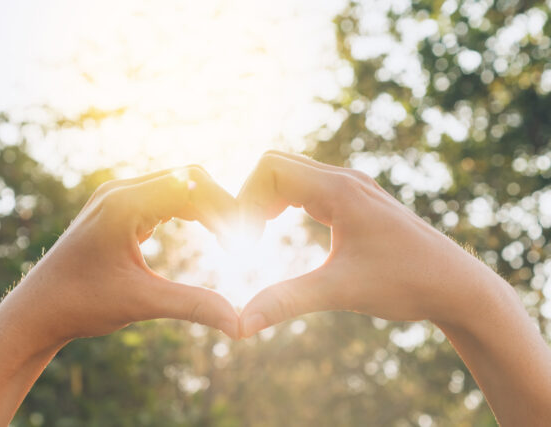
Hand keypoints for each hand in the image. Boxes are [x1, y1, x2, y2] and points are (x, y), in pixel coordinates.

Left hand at [16, 165, 240, 343]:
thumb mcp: (142, 303)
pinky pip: (162, 196)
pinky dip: (187, 209)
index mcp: (124, 203)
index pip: (192, 185)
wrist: (36, 311)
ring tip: (227, 237)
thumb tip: (241, 324)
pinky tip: (202, 230)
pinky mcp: (117, 208)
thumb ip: (194, 306)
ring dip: (205, 206)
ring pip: (177, 184)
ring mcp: (116, 197)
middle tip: (241, 239)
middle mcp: (120, 190)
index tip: (243, 243)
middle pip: (188, 177)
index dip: (224, 209)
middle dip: (219, 205)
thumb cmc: (80, 304)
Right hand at [237, 151, 495, 335]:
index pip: (269, 170)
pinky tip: (280, 226)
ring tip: (256, 234)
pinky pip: (308, 185)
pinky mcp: (357, 200)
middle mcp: (344, 179)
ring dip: (267, 198)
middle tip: (244, 237)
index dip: (245, 200)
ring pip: (292, 173)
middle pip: (276, 166)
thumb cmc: (406, 282)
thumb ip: (286, 301)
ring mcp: (353, 187)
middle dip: (251, 196)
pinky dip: (284, 200)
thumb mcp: (341, 291)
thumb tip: (239, 325)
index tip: (243, 242)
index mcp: (338, 190)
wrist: (457, 285)